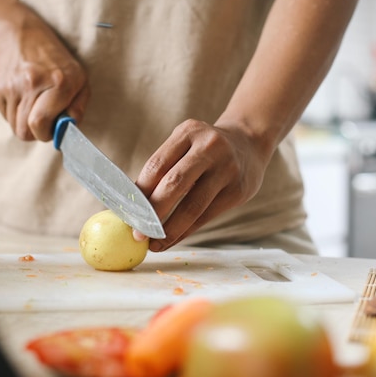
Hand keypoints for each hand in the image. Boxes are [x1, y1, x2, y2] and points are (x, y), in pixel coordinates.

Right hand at [0, 17, 89, 140]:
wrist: (22, 35)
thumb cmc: (56, 61)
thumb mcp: (79, 78)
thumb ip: (78, 106)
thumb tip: (69, 129)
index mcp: (58, 82)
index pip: (40, 123)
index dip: (46, 134)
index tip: (52, 130)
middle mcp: (32, 83)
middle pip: (24, 131)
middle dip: (35, 133)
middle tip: (43, 123)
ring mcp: (11, 85)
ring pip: (14, 126)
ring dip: (24, 123)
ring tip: (33, 106)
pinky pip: (5, 116)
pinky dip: (14, 113)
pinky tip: (22, 97)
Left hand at [136, 119, 271, 251]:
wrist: (249, 142)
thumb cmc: (205, 149)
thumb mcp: (185, 144)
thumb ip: (164, 167)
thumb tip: (133, 204)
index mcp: (188, 132)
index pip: (157, 165)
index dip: (139, 192)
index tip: (126, 213)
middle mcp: (210, 147)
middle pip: (174, 184)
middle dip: (152, 213)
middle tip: (137, 234)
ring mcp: (227, 168)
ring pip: (192, 206)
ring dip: (170, 230)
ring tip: (154, 244)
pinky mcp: (238, 190)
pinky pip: (206, 216)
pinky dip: (186, 232)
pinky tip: (172, 240)